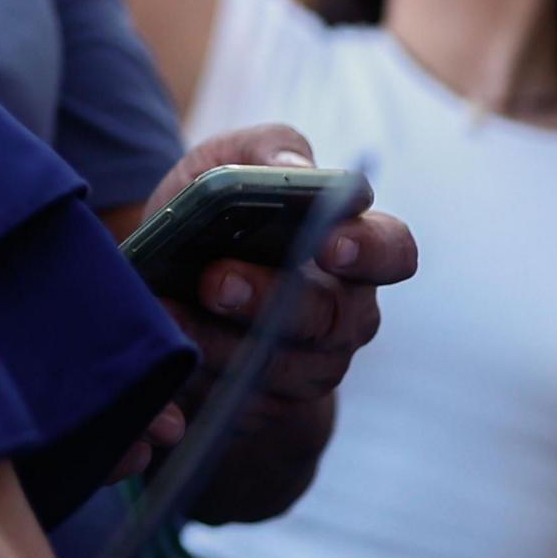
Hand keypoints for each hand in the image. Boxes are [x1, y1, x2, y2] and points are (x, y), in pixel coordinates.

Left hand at [139, 127, 417, 519]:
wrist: (172, 282)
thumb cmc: (216, 213)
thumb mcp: (228, 164)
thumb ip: (265, 149)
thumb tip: (294, 162)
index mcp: (351, 250)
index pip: (393, 252)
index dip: (369, 250)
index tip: (329, 239)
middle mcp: (343, 316)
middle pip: (331, 319)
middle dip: (272, 300)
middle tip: (217, 279)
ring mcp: (308, 369)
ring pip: (282, 370)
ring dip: (223, 343)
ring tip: (169, 312)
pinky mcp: (261, 408)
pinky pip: (238, 405)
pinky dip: (197, 381)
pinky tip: (163, 356)